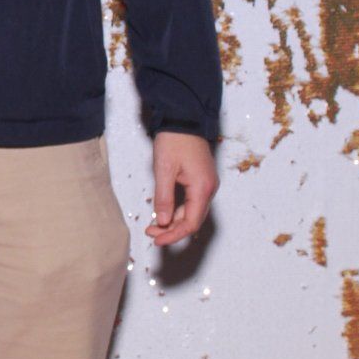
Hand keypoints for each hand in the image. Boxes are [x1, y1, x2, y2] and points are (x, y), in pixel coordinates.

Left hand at [147, 132, 217, 246]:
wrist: (184, 118)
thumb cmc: (174, 140)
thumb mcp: (164, 170)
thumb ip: (164, 198)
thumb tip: (162, 222)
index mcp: (202, 188)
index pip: (191, 222)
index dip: (174, 235)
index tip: (157, 240)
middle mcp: (208, 189)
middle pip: (192, 220)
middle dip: (171, 230)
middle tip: (150, 232)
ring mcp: (206, 185)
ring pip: (191, 212)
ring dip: (173, 221)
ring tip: (152, 225)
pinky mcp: (200, 180)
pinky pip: (190, 202)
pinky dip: (176, 210)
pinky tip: (163, 213)